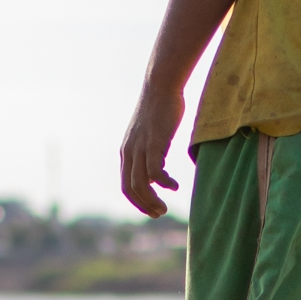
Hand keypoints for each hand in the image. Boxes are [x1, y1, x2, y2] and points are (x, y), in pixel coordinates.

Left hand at [119, 77, 185, 217]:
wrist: (161, 86)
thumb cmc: (160, 110)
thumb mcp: (151, 136)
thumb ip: (150, 155)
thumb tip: (155, 175)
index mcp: (127, 152)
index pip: (126, 185)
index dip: (137, 202)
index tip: (152, 209)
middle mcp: (129, 151)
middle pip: (130, 188)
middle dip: (144, 205)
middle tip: (160, 213)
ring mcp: (140, 147)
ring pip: (140, 183)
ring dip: (152, 199)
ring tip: (165, 207)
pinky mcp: (153, 142)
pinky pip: (155, 171)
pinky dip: (164, 183)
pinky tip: (174, 186)